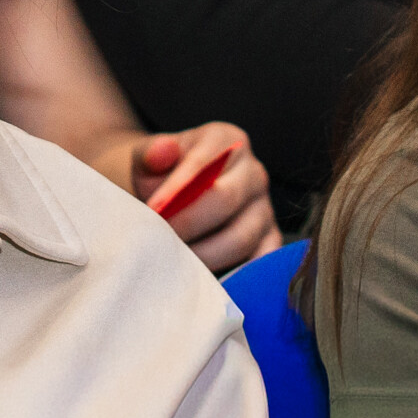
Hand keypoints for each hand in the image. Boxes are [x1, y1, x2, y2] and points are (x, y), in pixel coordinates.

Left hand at [130, 124, 278, 269]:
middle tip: (160, 237)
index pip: (206, 162)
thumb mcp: (147, 160)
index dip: (178, 188)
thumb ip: (150, 154)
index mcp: (227, 140)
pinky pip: (260, 261)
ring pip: (241, 236)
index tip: (153, 209)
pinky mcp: (270, 240)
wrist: (170, 201)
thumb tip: (163, 150)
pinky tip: (205, 277)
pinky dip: (234, 274)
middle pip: (227, 199)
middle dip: (188, 222)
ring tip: (174, 257)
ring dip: (203, 252)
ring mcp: (265, 207)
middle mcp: (253, 172)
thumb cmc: (160, 177)